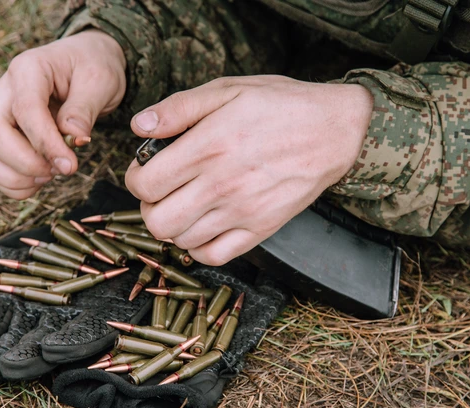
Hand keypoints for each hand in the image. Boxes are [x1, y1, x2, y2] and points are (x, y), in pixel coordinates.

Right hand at [0, 30, 126, 198]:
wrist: (85, 62)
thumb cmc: (91, 67)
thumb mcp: (99, 81)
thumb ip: (84, 110)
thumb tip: (74, 139)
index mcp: (28, 69)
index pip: (25, 110)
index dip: (45, 144)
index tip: (70, 165)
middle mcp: (4, 91)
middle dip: (26, 163)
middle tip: (61, 170)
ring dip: (15, 176)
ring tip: (51, 174)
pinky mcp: (0, 135)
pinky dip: (14, 183)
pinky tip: (41, 177)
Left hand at [124, 76, 372, 265]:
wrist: (334, 130)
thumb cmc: (280, 105)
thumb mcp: (227, 90)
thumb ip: (178, 108)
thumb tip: (139, 126)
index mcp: (208, 146)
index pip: (145, 184)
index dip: (135, 179)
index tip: (145, 171)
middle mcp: (222, 184)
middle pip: (157, 221)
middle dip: (149, 207)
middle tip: (160, 192)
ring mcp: (242, 211)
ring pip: (182, 241)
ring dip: (173, 226)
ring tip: (183, 206)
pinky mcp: (261, 229)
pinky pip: (215, 256)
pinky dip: (199, 247)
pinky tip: (202, 227)